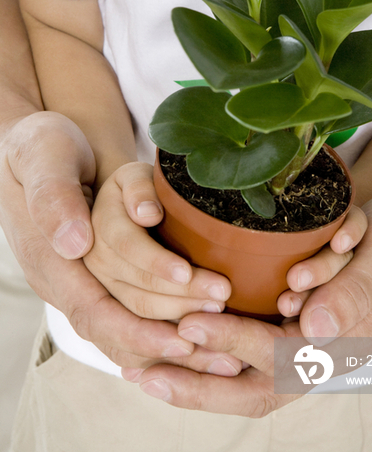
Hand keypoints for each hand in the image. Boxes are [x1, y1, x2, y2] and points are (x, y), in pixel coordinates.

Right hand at [0, 111, 237, 370]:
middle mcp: (66, 279)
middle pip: (122, 312)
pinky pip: (132, 312)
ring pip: (130, 318)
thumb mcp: (44, 153)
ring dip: (176, 323)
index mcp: (49, 257)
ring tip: (222, 320)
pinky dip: (166, 325)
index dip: (139, 325)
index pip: (94, 309)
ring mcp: (83, 280)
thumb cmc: (48, 145)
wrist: (51, 149)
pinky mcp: (102, 275)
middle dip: (174, 313)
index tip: (184, 326)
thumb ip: (55, 195)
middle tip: (223, 303)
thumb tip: (77, 243)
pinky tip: (200, 332)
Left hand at [122, 179, 371, 413]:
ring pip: (250, 375)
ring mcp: (311, 339)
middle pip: (258, 385)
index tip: (188, 325)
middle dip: (200, 383)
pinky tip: (178, 342)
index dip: (233, 344)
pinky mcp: (300, 320)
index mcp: (349, 339)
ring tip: (145, 366)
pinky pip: (256, 351)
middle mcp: (325, 349)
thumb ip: (358, 289)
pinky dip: (217, 354)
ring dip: (200, 377)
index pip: (283, 358)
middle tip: (143, 370)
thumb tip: (312, 330)